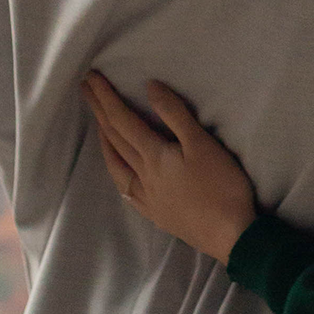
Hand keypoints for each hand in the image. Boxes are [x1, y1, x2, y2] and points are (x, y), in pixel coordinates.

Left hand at [82, 72, 258, 265]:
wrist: (229, 236)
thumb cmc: (221, 186)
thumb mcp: (202, 143)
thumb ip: (175, 114)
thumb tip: (149, 87)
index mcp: (153, 156)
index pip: (122, 120)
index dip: (105, 98)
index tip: (91, 78)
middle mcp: (142, 175)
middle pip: (114, 138)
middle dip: (98, 111)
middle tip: (84, 89)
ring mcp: (145, 196)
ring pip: (115, 163)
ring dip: (103, 139)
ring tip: (97, 123)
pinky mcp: (154, 212)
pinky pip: (124, 186)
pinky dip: (115, 169)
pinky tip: (118, 169)